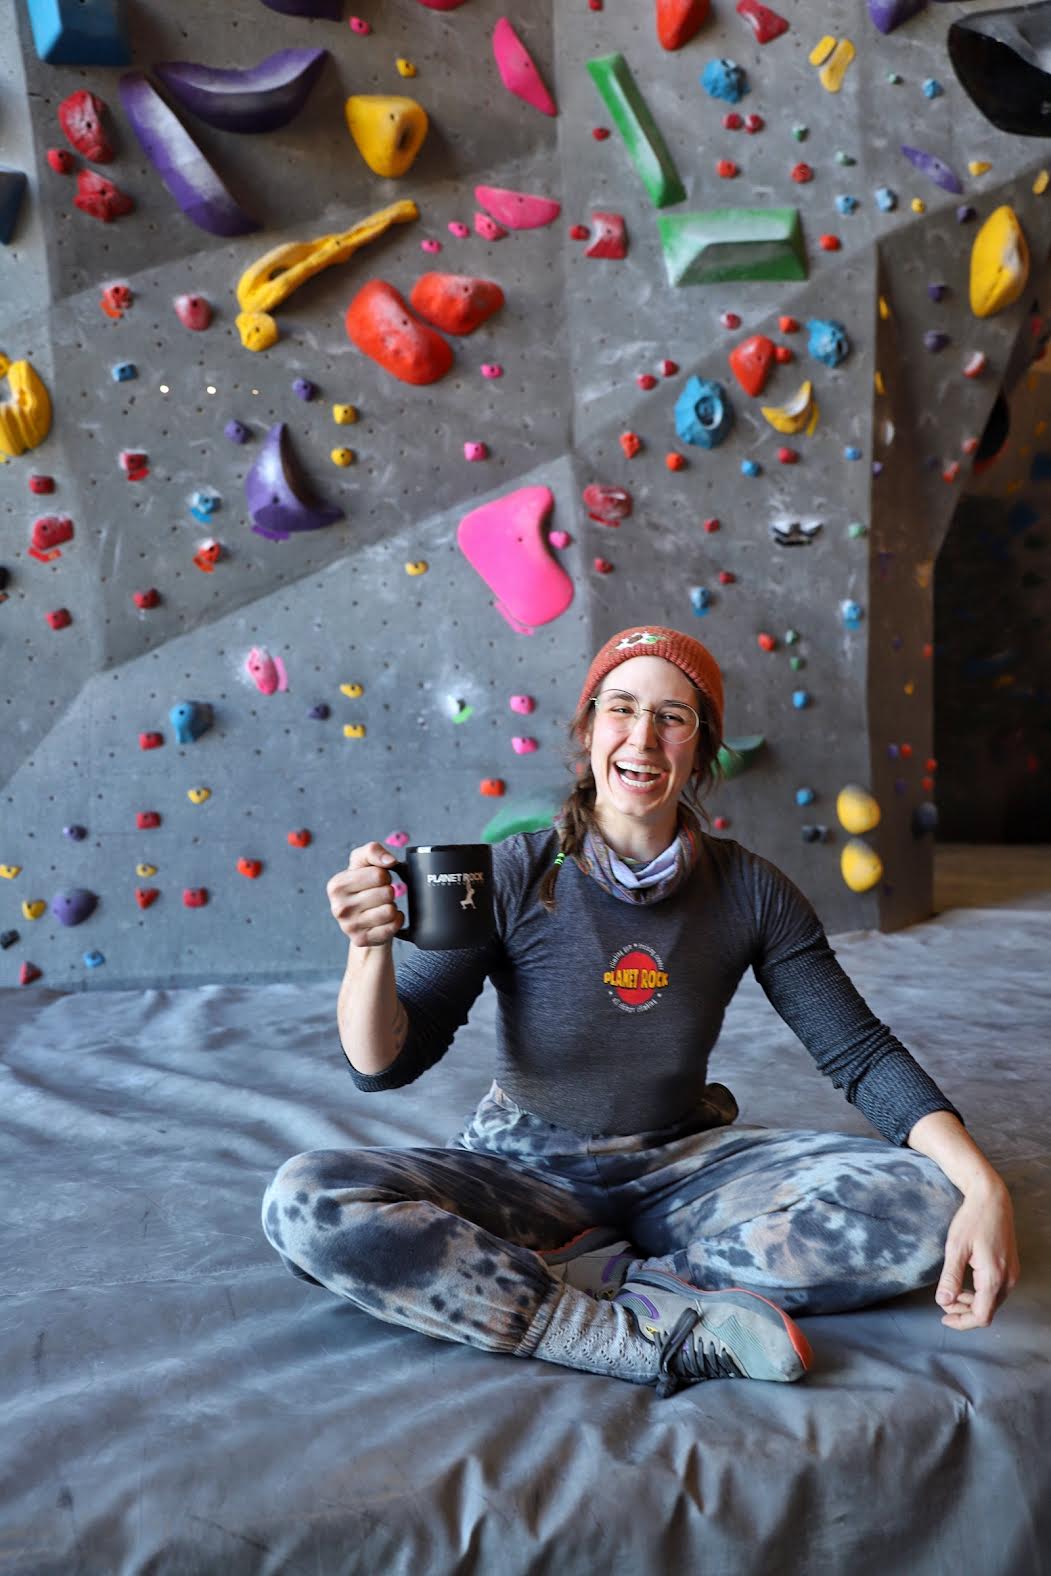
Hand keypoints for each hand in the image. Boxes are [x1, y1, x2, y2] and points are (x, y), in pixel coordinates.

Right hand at [326, 842, 403, 947]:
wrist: (360, 918)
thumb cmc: (363, 885)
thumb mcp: (363, 862)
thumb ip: (373, 851)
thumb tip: (390, 861)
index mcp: (336, 885)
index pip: (379, 875)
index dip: (384, 875)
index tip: (376, 881)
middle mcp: (338, 907)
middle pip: (387, 893)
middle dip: (389, 891)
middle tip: (379, 895)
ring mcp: (349, 927)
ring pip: (390, 911)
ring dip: (392, 907)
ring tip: (381, 906)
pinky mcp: (361, 940)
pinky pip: (392, 927)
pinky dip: (396, 920)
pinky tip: (386, 919)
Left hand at [935, 1177, 1019, 1329]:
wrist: (992, 1199)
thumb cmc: (972, 1219)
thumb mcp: (955, 1247)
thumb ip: (951, 1277)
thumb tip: (943, 1302)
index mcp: (994, 1277)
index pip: (981, 1316)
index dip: (962, 1322)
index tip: (944, 1318)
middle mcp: (1008, 1279)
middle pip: (988, 1312)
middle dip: (965, 1312)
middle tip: (944, 1302)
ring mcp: (1012, 1274)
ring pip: (993, 1302)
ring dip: (972, 1303)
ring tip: (953, 1292)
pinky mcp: (1011, 1268)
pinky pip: (997, 1291)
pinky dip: (981, 1294)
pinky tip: (966, 1284)